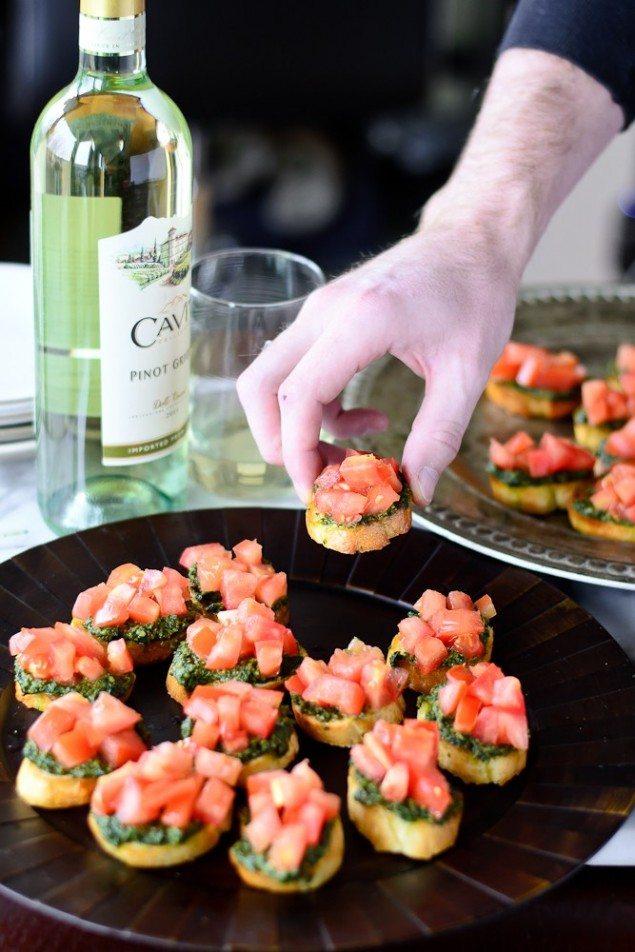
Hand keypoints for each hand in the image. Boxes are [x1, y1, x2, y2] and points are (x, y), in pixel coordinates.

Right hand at [237, 224, 518, 504]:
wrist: (472, 239)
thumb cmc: (476, 294)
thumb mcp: (468, 371)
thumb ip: (439, 434)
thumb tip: (417, 491)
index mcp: (361, 320)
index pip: (300, 395)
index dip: (299, 453)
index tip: (322, 492)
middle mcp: (324, 311)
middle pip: (260, 386)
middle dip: (278, 444)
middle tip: (321, 480)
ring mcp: (317, 311)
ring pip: (269, 380)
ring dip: (296, 429)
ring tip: (349, 456)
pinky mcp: (322, 319)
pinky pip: (295, 372)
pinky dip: (315, 409)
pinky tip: (364, 420)